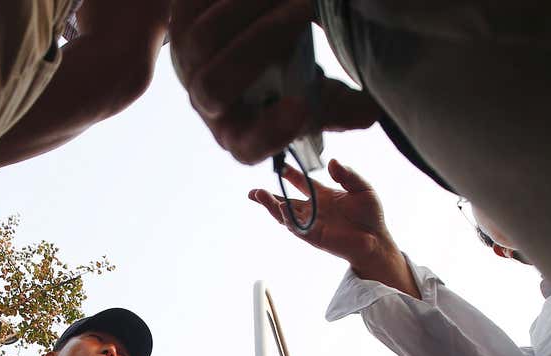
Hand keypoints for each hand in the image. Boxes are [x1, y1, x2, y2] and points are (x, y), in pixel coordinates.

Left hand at [170, 0, 379, 162]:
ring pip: (206, 39)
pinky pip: (198, 7)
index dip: (272, 131)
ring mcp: (187, 61)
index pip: (248, 146)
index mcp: (240, 132)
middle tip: (305, 10)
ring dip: (252, 9)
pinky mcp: (181, 22)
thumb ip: (338, 104)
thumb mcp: (312, 94)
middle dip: (263, 45)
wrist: (234, 40)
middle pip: (217, 86)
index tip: (303, 106)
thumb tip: (369, 109)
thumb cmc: (280, 77)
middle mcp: (206, 103)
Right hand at [248, 159, 416, 291]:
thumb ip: (347, 174)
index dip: (290, 174)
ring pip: (285, 214)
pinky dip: (287, 217)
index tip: (280, 165)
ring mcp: (312, 223)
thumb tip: (332, 162)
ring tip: (258, 195)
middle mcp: (314, 209)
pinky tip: (281, 207)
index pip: (301, 183)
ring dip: (271, 206)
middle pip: (286, 201)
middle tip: (253, 191)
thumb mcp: (362, 187)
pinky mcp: (314, 236)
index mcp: (323, 195)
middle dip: (268, 196)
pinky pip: (296, 227)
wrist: (376, 239)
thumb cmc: (370, 215)